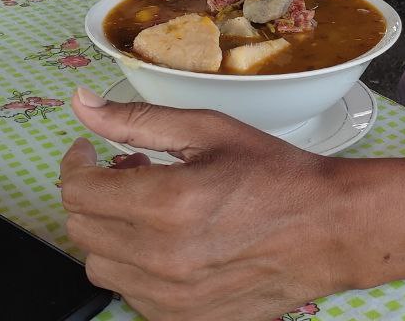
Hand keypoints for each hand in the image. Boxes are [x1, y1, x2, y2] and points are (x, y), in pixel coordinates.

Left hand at [60, 88, 346, 320]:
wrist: (329, 230)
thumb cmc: (277, 176)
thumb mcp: (209, 131)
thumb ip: (138, 120)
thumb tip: (83, 105)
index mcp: (166, 203)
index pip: (78, 191)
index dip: (75, 163)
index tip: (88, 150)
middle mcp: (161, 258)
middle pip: (81, 229)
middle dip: (93, 194)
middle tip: (127, 172)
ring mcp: (170, 298)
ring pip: (99, 266)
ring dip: (110, 232)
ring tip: (148, 209)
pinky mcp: (183, 320)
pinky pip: (130, 295)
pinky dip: (135, 267)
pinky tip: (167, 243)